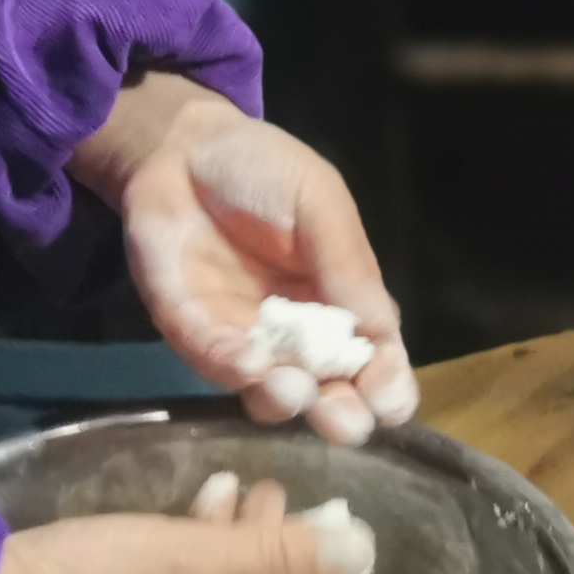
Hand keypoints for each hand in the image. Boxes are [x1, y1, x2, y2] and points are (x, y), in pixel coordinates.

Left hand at [73, 76, 416, 444]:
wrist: (180, 149)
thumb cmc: (263, 169)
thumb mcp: (318, 201)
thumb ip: (346, 261)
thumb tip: (383, 329)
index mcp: (342, 300)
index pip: (374, 354)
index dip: (386, 381)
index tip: (393, 404)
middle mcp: (298, 334)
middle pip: (327, 389)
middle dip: (340, 413)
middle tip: (348, 424)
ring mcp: (245, 338)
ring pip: (271, 391)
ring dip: (285, 398)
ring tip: (295, 389)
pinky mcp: (193, 333)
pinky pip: (216, 362)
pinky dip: (235, 368)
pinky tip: (250, 364)